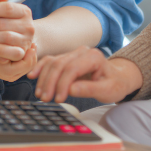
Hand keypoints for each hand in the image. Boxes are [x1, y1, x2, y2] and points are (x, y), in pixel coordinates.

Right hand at [28, 46, 142, 103]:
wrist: (117, 77)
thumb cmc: (114, 84)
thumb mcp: (107, 90)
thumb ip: (90, 89)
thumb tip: (70, 90)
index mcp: (93, 57)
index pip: (72, 68)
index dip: (62, 84)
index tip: (58, 99)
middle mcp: (82, 52)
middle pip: (60, 64)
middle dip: (50, 82)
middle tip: (45, 99)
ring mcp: (73, 54)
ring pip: (53, 62)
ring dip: (44, 78)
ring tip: (40, 95)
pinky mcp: (67, 58)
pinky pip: (51, 61)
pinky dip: (41, 68)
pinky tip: (33, 76)